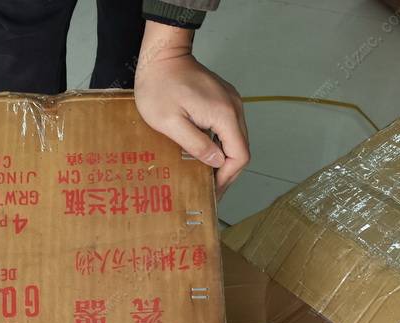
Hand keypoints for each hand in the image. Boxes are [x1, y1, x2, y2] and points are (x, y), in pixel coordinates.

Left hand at [134, 21, 248, 197]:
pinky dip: (221, 144)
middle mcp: (233, 107)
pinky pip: (228, 127)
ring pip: (235, 139)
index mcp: (224, 115)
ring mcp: (230, 101)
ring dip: (224, 159)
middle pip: (241, 149)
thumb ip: (195, 144)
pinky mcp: (222, 98)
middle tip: (209, 190)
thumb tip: (217, 162)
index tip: (212, 191)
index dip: (227, 177)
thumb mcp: (169, 122)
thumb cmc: (158, 86)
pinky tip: (205, 154)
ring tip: (206, 176)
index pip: (239, 155)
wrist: (161, 54)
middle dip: (226, 173)